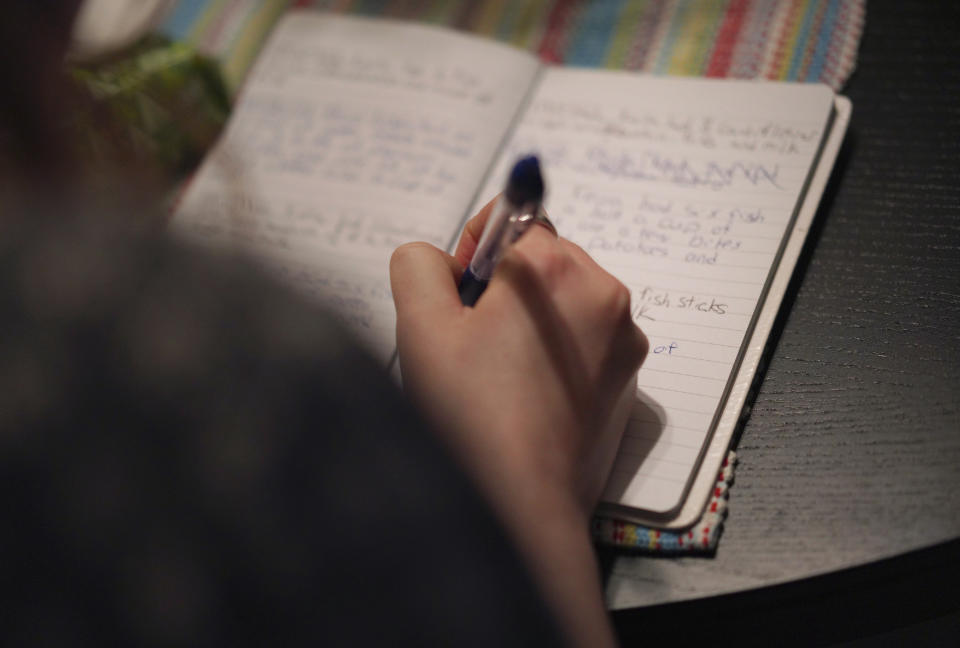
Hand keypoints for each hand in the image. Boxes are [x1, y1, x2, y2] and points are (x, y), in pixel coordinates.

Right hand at [390, 198, 647, 647]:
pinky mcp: (629, 378)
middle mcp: (605, 296)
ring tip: (501, 372)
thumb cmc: (470, 417)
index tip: (463, 299)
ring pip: (568, 301)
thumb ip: (419, 265)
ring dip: (534, 318)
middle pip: (546, 259)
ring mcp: (624, 341)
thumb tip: (441, 262)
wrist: (521, 506)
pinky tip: (529, 392)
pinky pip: (588, 340)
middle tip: (476, 341)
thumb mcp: (421, 327)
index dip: (478, 252)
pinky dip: (559, 350)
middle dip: (508, 286)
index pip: (517, 220)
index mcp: (557, 272)